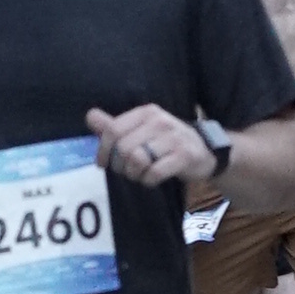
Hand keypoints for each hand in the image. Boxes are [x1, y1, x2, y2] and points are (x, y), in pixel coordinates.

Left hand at [90, 102, 212, 188]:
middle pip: (124, 148)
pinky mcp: (184, 156)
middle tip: (126, 172)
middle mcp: (159, 121)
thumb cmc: (166, 142)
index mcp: (145, 112)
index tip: (103, 164)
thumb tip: (90, 116)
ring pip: (138, 160)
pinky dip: (148, 180)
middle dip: (120, 166)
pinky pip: (155, 172)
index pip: (113, 130)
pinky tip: (152, 179)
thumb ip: (115, 126)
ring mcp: (173, 138)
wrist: (204, 151)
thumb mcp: (141, 130)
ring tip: (139, 175)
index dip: (103, 150)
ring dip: (134, 174)